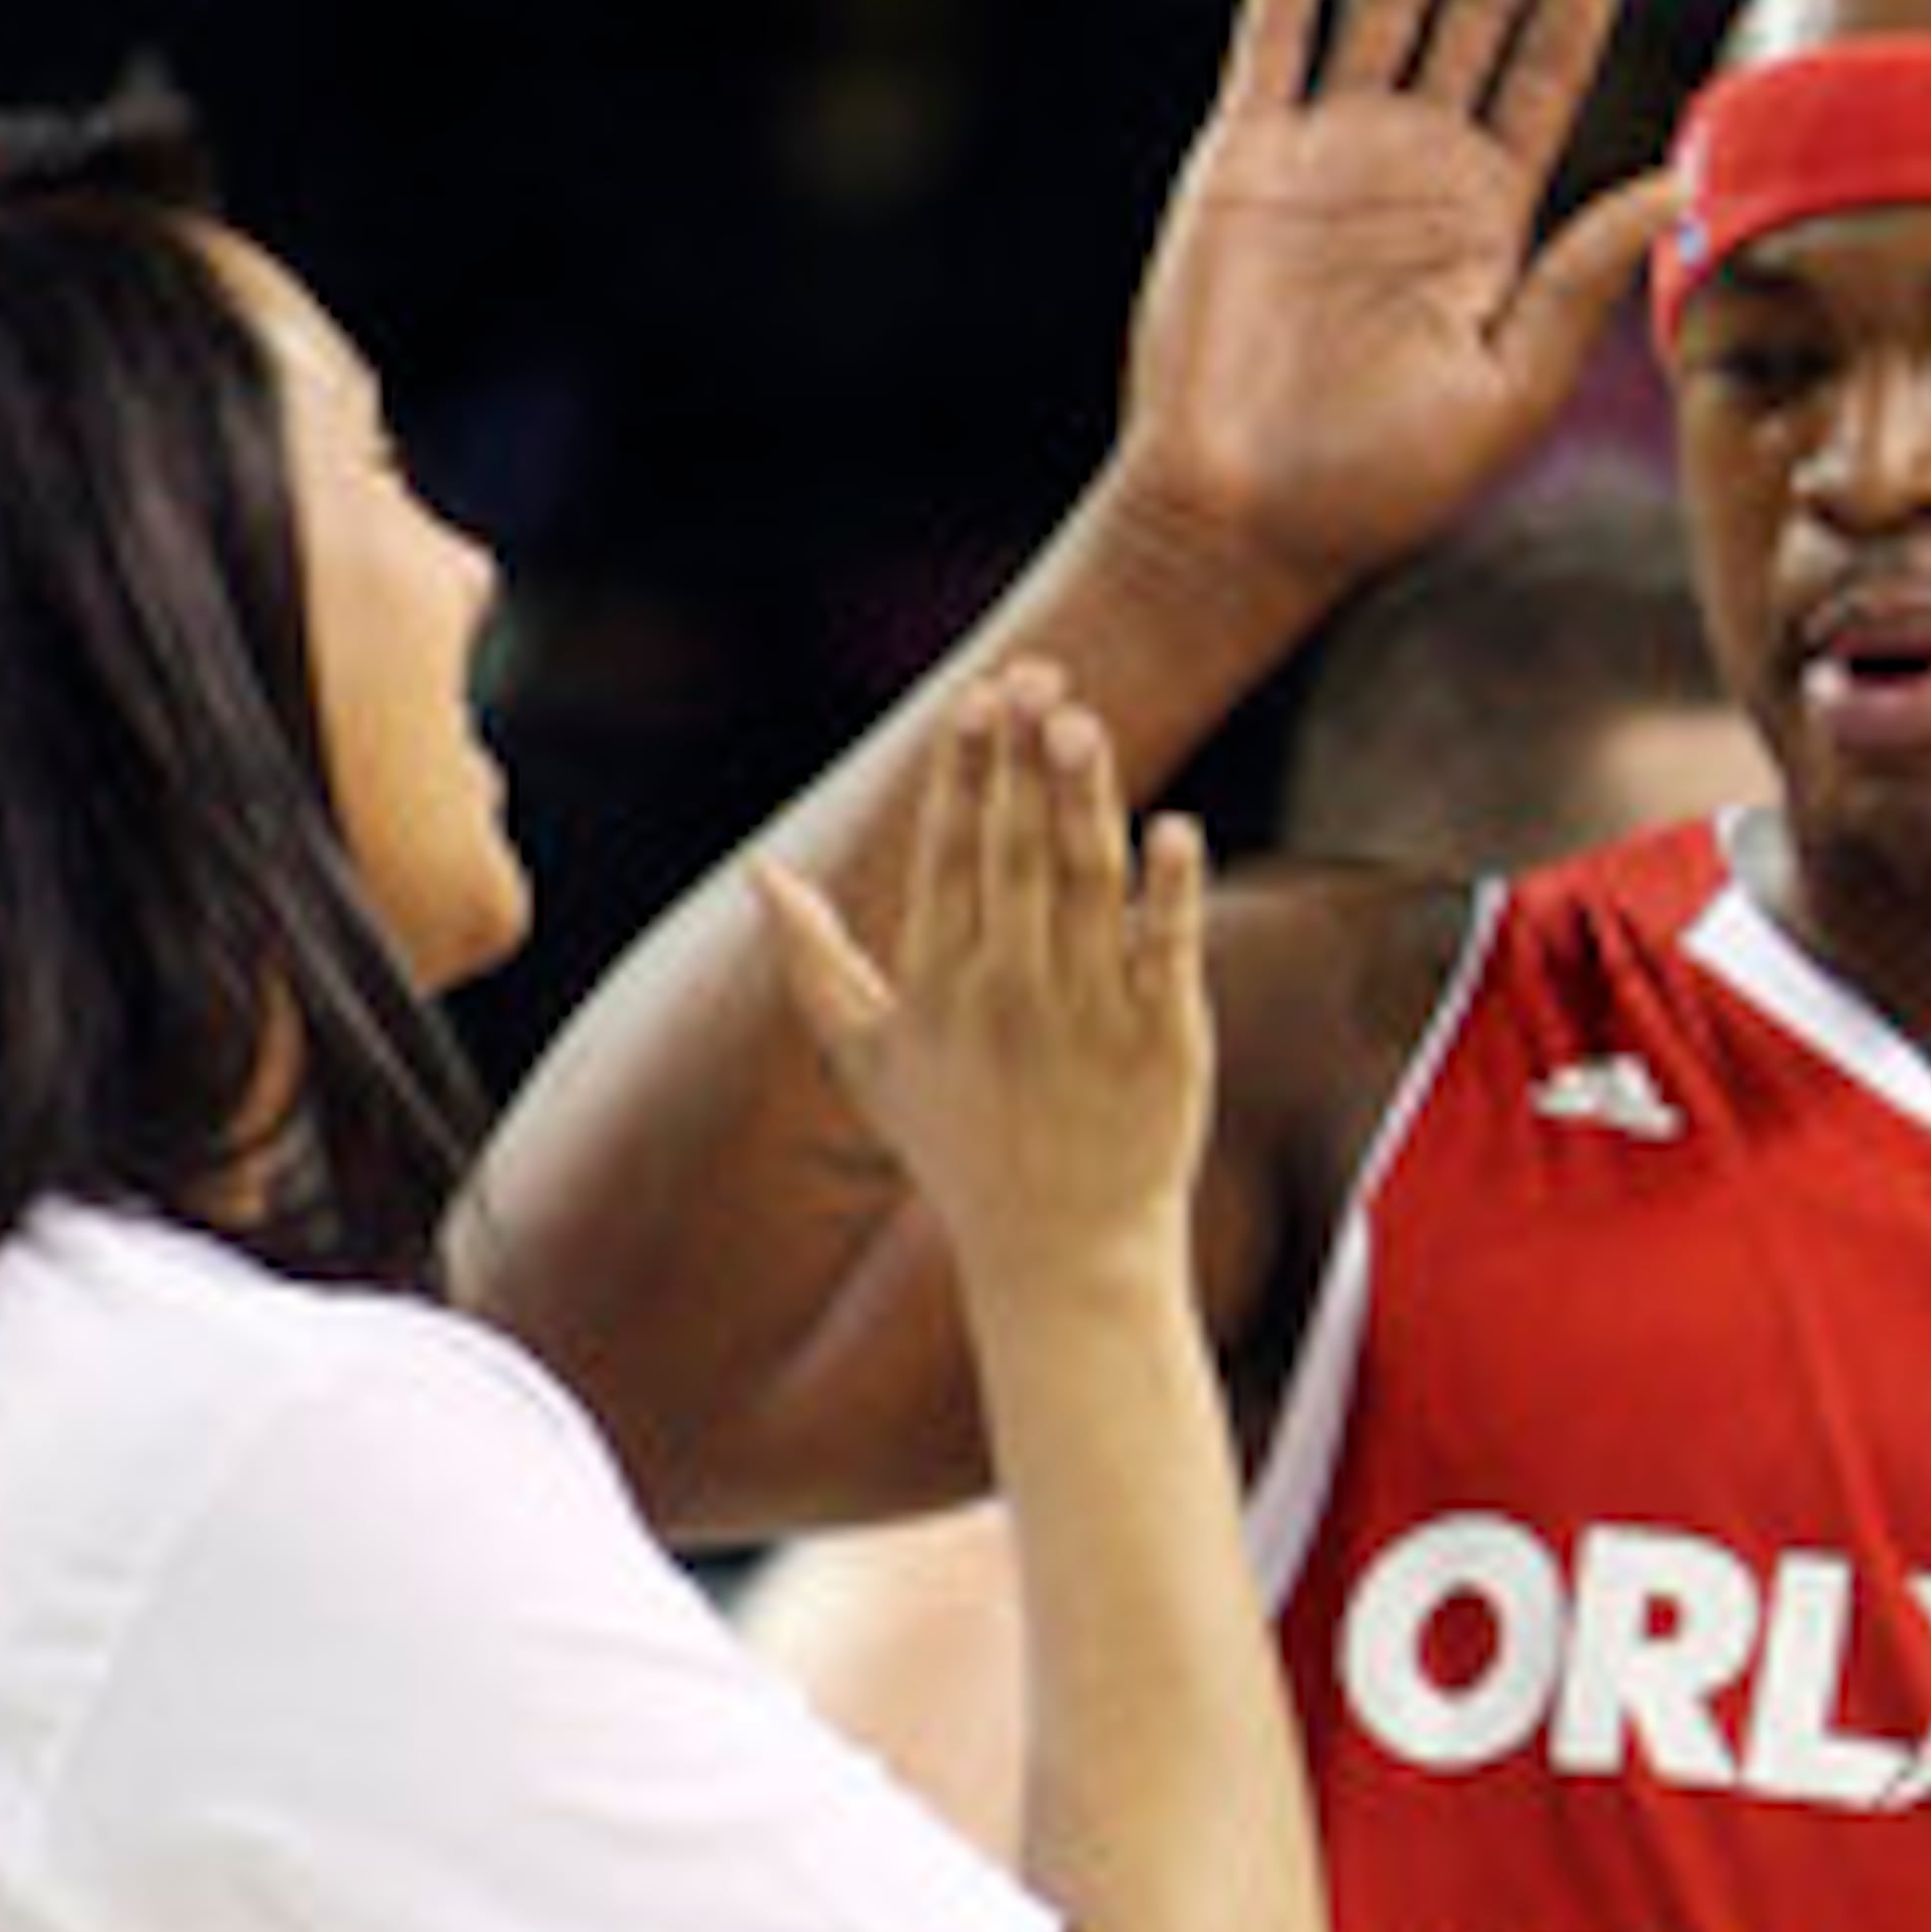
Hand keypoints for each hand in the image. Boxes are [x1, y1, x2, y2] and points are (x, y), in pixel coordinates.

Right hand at [752, 665, 1207, 1295]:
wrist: (1060, 1256)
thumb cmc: (960, 1150)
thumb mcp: (868, 1061)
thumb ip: (814, 962)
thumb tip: (757, 872)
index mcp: (938, 987)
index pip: (948, 857)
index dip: (963, 774)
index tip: (978, 696)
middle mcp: (1008, 996)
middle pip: (1012, 856)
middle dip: (1021, 762)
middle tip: (1039, 674)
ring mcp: (1087, 1019)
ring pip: (1085, 888)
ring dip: (1083, 800)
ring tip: (1083, 722)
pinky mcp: (1162, 1045)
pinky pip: (1166, 954)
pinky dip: (1170, 894)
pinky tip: (1172, 829)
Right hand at [1113, 0, 1676, 610]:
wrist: (1243, 526)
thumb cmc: (1379, 489)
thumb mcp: (1512, 386)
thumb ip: (1584, 277)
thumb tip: (1680, 184)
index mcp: (1483, 218)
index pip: (1546, 67)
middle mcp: (1411, 170)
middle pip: (1477, 5)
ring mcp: (1324, 156)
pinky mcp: (1241, 162)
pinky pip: (1272, 39)